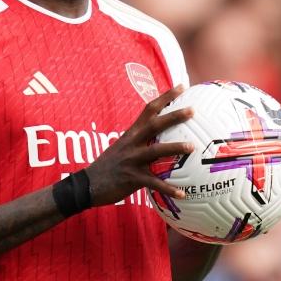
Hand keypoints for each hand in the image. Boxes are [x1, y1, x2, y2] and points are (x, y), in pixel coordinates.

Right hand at [85, 84, 193, 206]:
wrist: (86, 185)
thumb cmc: (108, 166)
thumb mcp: (122, 147)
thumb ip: (139, 140)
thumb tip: (160, 137)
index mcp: (131, 133)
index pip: (149, 109)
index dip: (165, 97)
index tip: (182, 86)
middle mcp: (132, 143)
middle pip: (155, 125)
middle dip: (174, 116)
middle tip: (193, 110)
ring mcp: (131, 160)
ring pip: (156, 150)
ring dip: (175, 148)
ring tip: (192, 147)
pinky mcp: (132, 178)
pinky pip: (154, 183)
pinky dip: (168, 189)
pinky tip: (182, 193)